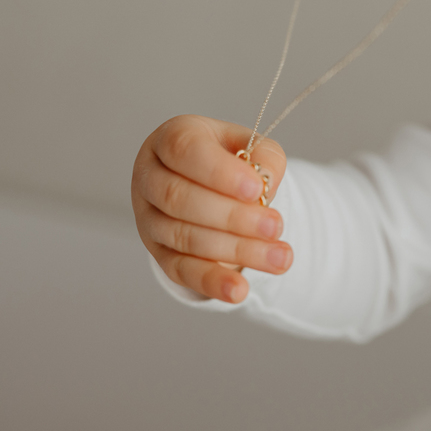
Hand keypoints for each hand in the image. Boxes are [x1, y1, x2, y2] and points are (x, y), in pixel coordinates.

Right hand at [132, 114, 290, 302]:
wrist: (213, 185)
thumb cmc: (231, 160)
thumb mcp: (251, 146)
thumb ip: (263, 157)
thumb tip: (265, 182)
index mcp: (171, 139)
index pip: (185, 150)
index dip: (219, 172)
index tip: (256, 189)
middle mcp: (150, 177)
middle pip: (180, 199)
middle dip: (233, 217)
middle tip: (276, 226)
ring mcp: (149, 218)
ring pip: (185, 238)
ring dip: (236, 251)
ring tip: (280, 258)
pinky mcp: (159, 253)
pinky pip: (182, 271)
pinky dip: (212, 282)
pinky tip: (240, 290)